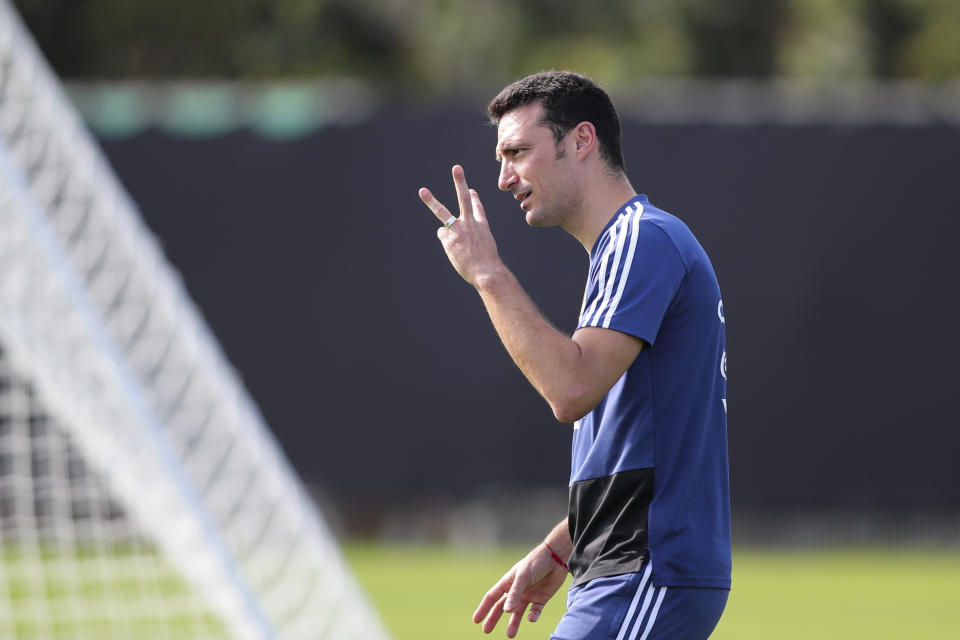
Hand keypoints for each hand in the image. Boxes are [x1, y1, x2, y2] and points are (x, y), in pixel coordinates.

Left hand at [419, 165, 504, 287]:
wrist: (487, 272)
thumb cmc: (488, 264)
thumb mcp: (486, 247)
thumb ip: (474, 238)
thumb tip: (453, 233)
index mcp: (482, 226)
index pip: (477, 208)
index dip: (474, 198)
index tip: (471, 190)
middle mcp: (470, 223)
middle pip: (464, 199)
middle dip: (460, 182)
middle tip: (456, 168)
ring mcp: (458, 230)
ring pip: (442, 212)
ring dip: (431, 201)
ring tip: (422, 191)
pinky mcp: (449, 239)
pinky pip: (443, 235)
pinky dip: (447, 240)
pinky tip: (455, 249)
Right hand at [473, 544, 568, 637]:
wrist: (556, 557)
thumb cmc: (536, 562)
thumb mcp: (523, 576)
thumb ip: (515, 593)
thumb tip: (505, 611)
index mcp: (508, 582)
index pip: (492, 597)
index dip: (484, 608)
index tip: (476, 620)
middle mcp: (517, 590)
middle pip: (502, 607)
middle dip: (494, 618)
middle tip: (486, 631)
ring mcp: (529, 595)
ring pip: (518, 613)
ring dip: (514, 623)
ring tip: (510, 635)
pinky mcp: (541, 598)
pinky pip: (535, 611)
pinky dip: (533, 616)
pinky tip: (531, 618)